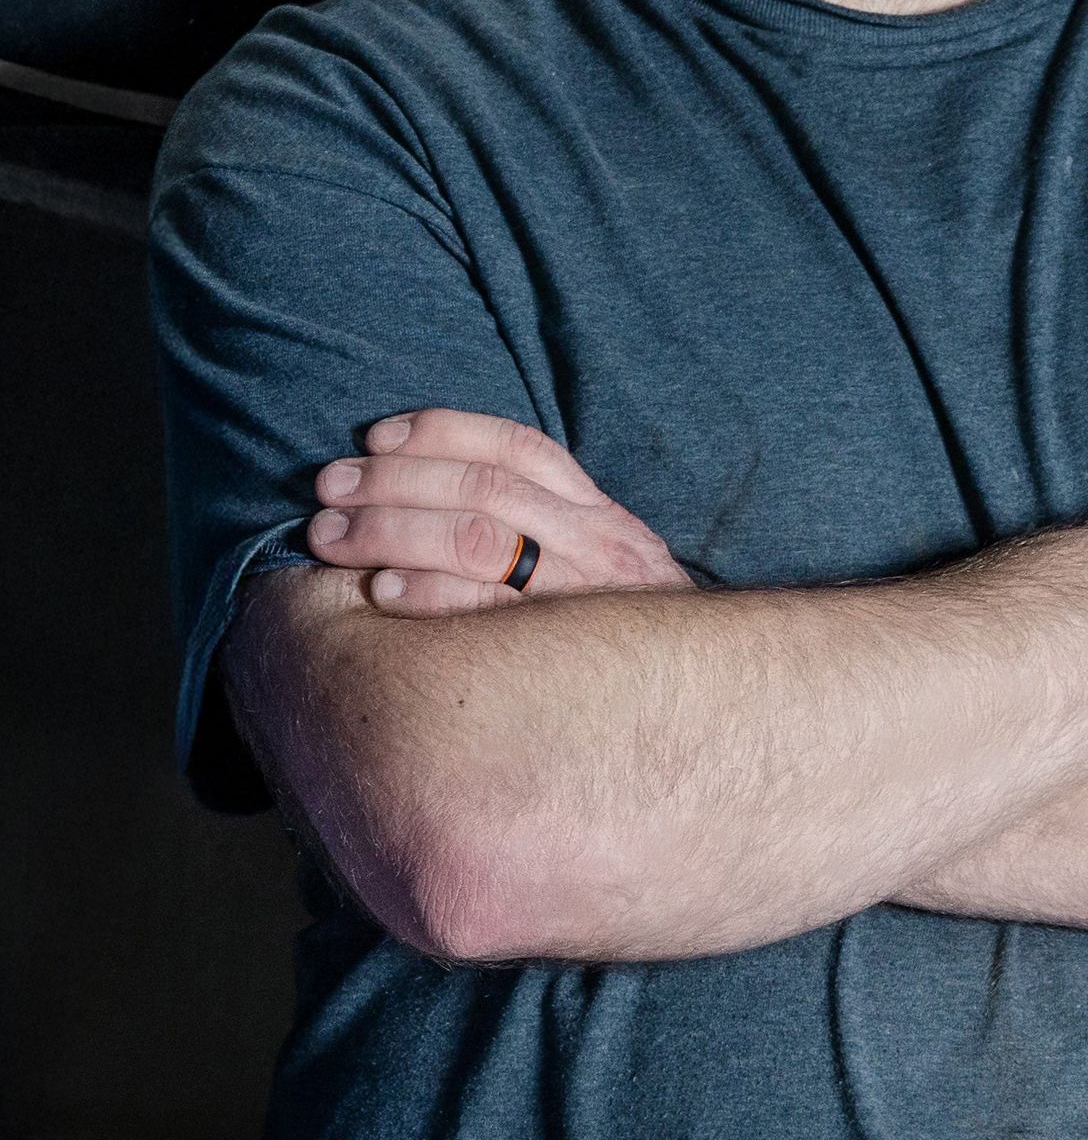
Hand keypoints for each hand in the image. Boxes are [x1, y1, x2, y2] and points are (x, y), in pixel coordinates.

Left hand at [306, 408, 690, 613]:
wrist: (706, 706)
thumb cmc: (622, 640)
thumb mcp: (602, 571)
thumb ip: (544, 534)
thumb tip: (434, 503)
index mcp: (601, 515)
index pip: (517, 447)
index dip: (441, 432)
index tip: (376, 437)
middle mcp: (601, 543)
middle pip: (483, 489)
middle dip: (393, 483)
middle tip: (328, 490)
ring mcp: (588, 595)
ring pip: (477, 538)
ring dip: (391, 531)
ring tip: (331, 537)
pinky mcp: (570, 649)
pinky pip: (489, 610)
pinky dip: (428, 595)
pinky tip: (379, 594)